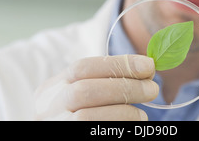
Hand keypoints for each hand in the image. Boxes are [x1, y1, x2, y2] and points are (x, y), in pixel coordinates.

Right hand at [34, 54, 157, 120]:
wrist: (70, 132)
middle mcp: (47, 110)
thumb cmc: (81, 116)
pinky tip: (133, 127)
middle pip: (84, 91)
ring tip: (142, 115)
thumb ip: (106, 81)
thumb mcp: (82, 95)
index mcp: (50, 90)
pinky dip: (119, 129)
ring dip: (123, 112)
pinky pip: (95, 134)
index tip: (148, 65)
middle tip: (152, 89)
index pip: (81, 68)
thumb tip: (146, 69)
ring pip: (86, 117)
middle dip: (123, 87)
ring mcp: (56, 127)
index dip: (117, 64)